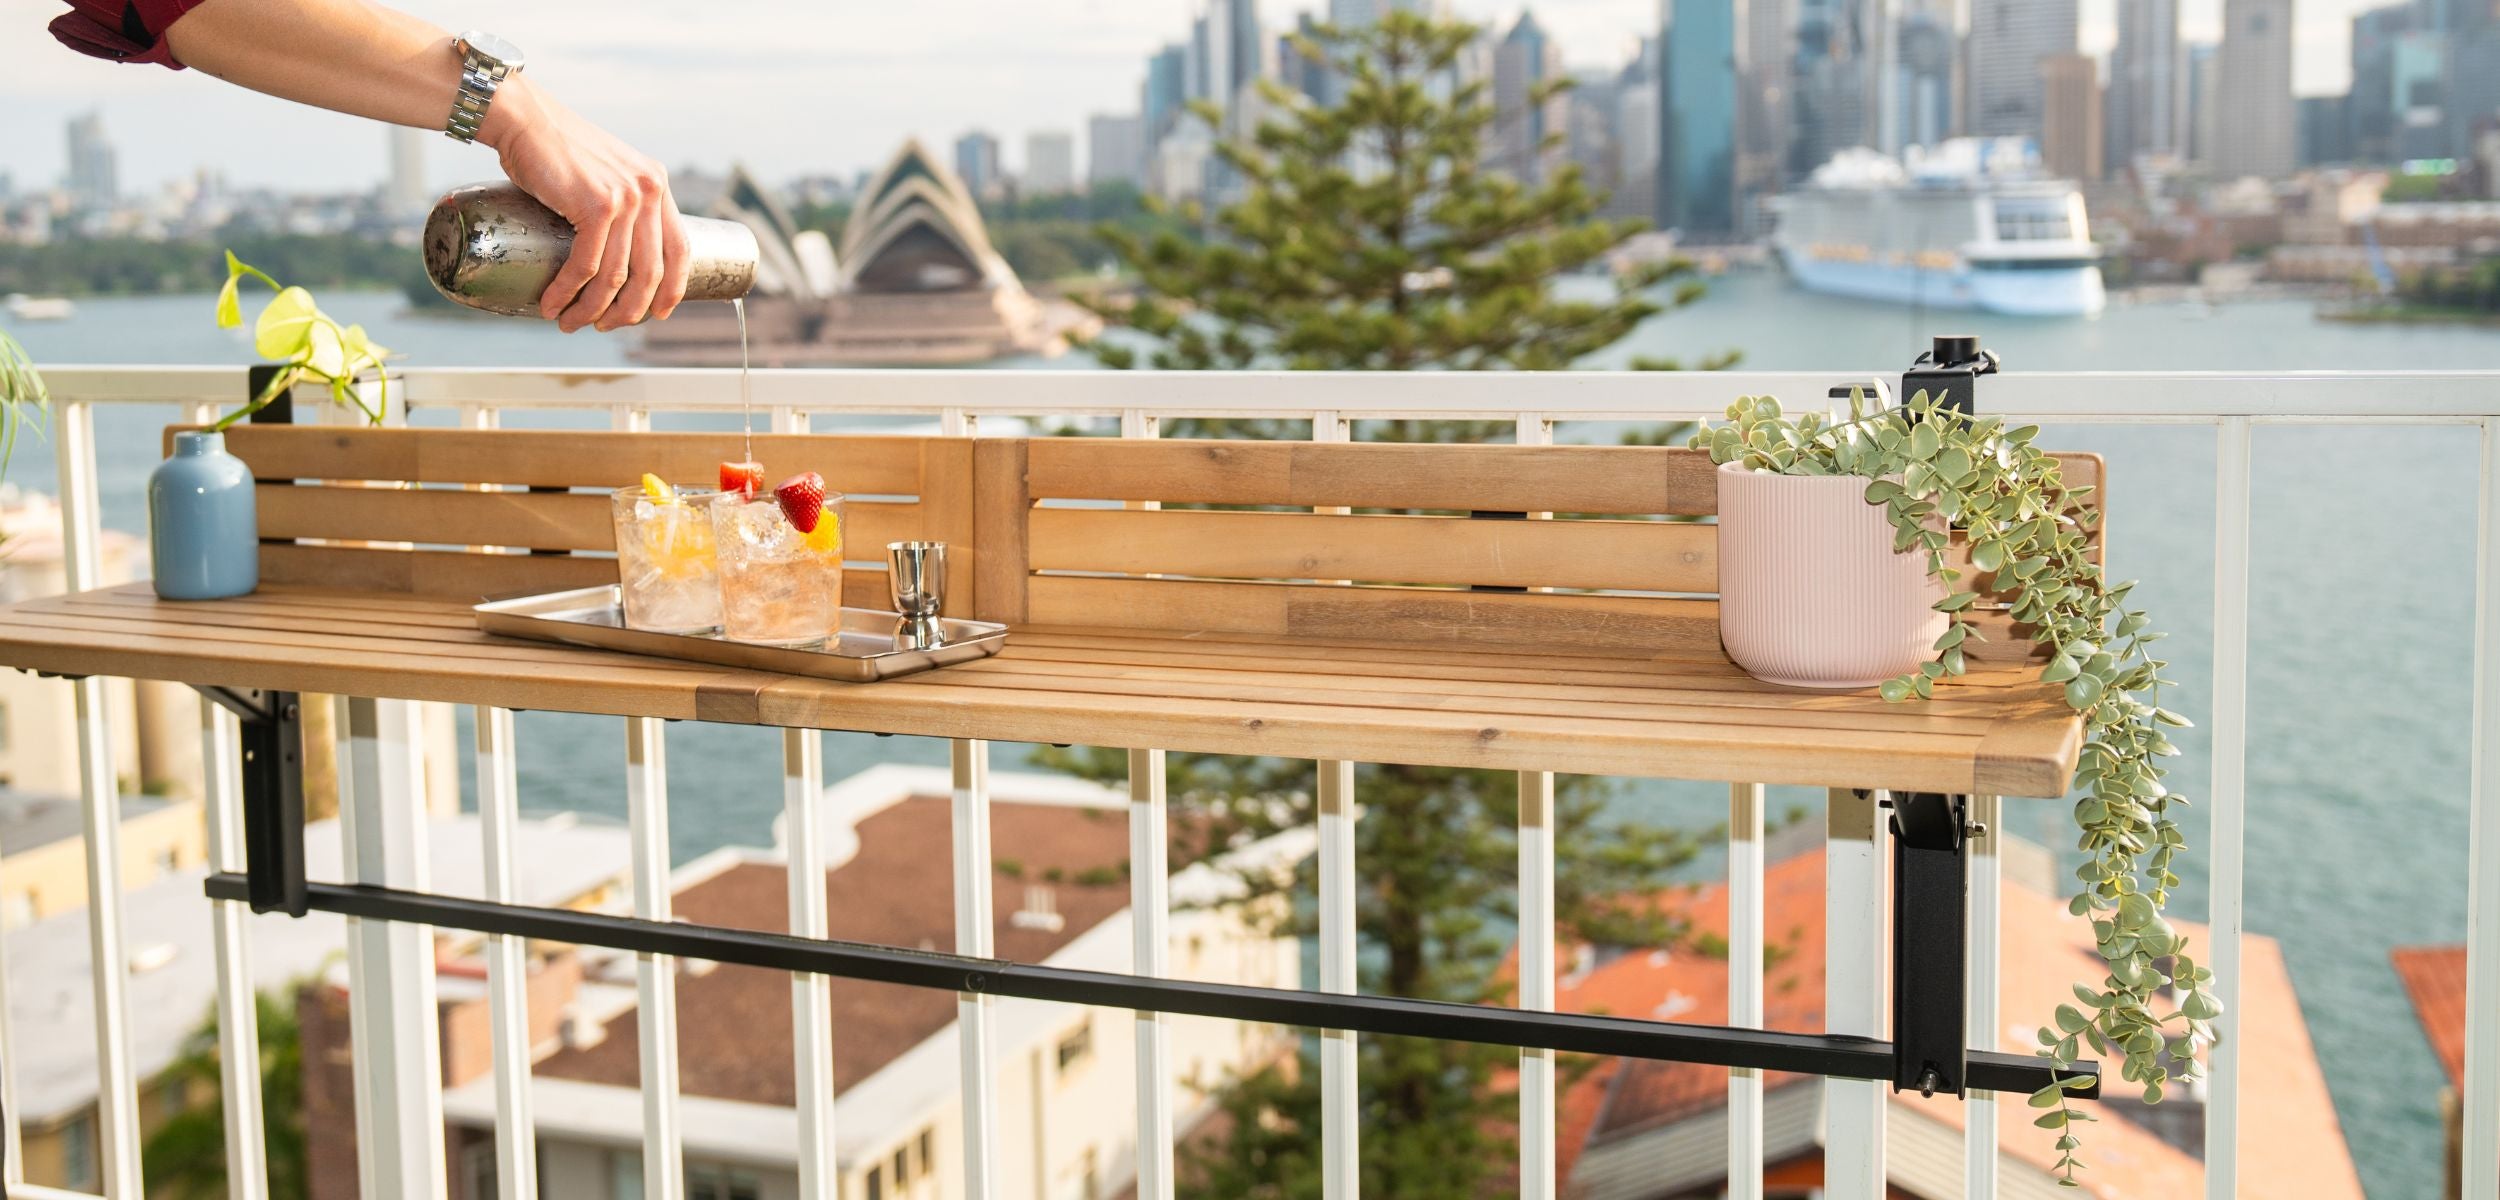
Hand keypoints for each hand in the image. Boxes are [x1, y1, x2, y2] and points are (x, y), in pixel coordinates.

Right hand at [482, 80, 690, 331]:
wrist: (523, 118)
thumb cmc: (554, 150)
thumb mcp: (603, 173)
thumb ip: (618, 203)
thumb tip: (614, 253)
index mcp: (657, 185)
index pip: (680, 249)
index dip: (671, 289)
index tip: (655, 315)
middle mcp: (650, 190)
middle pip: (651, 272)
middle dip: (627, 310)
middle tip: (603, 327)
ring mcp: (627, 197)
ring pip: (616, 275)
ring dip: (591, 309)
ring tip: (570, 323)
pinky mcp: (597, 205)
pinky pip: (586, 264)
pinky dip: (568, 291)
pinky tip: (553, 304)